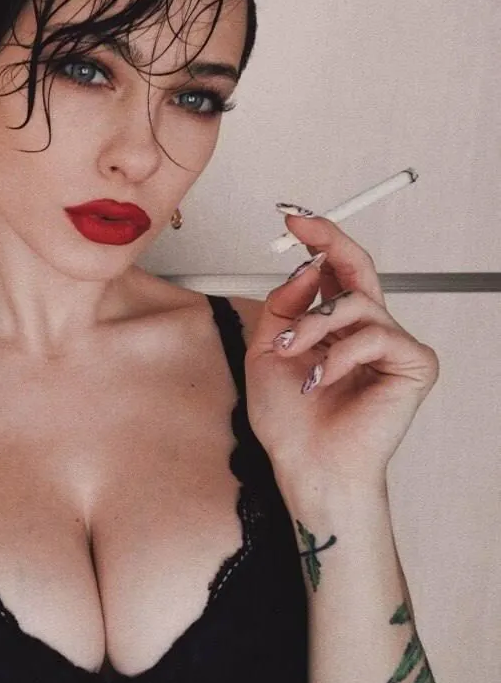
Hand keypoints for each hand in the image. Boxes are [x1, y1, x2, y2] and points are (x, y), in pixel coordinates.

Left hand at [245, 215, 439, 493]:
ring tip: (291, 353)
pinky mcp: (414, 364)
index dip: (319, 240)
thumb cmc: (289, 418)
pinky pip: (374, 336)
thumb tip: (309, 266)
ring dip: (312, 326)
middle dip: (329, 240)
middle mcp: (366, 330)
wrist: (306, 464)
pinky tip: (320, 381)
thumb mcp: (268, 348)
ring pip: (354, 303)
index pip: (334, 272)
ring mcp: (392, 346)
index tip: (292, 218)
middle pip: (358, 268)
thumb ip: (285, 304)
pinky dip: (338, 356)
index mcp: (334, 327)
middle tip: (301, 225)